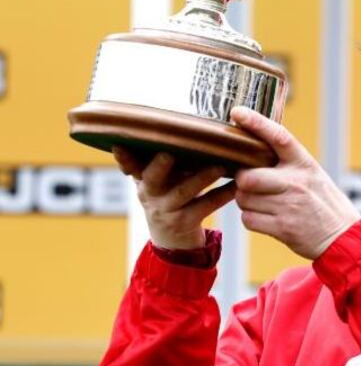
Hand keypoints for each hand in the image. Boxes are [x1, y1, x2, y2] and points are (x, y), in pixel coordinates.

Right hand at [112, 147, 236, 249]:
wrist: (171, 240)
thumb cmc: (167, 197)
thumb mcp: (156, 181)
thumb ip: (156, 160)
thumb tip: (173, 125)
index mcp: (143, 180)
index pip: (130, 166)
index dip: (124, 157)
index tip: (119, 145)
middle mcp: (150, 195)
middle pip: (152, 178)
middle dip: (160, 165)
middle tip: (169, 153)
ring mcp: (167, 210)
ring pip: (183, 191)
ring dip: (202, 177)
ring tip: (220, 166)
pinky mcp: (185, 222)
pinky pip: (206, 206)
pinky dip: (222, 195)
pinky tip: (236, 186)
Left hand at [231, 108, 360, 258]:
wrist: (343, 236)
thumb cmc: (323, 203)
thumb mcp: (312, 174)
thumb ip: (287, 164)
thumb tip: (250, 153)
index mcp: (304, 163)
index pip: (279, 137)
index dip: (256, 122)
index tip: (237, 112)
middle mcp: (296, 182)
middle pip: (248, 177)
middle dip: (243, 182)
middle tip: (251, 185)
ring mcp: (289, 205)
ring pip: (244, 199)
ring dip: (248, 202)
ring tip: (266, 204)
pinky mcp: (282, 227)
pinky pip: (248, 219)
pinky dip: (252, 219)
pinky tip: (268, 218)